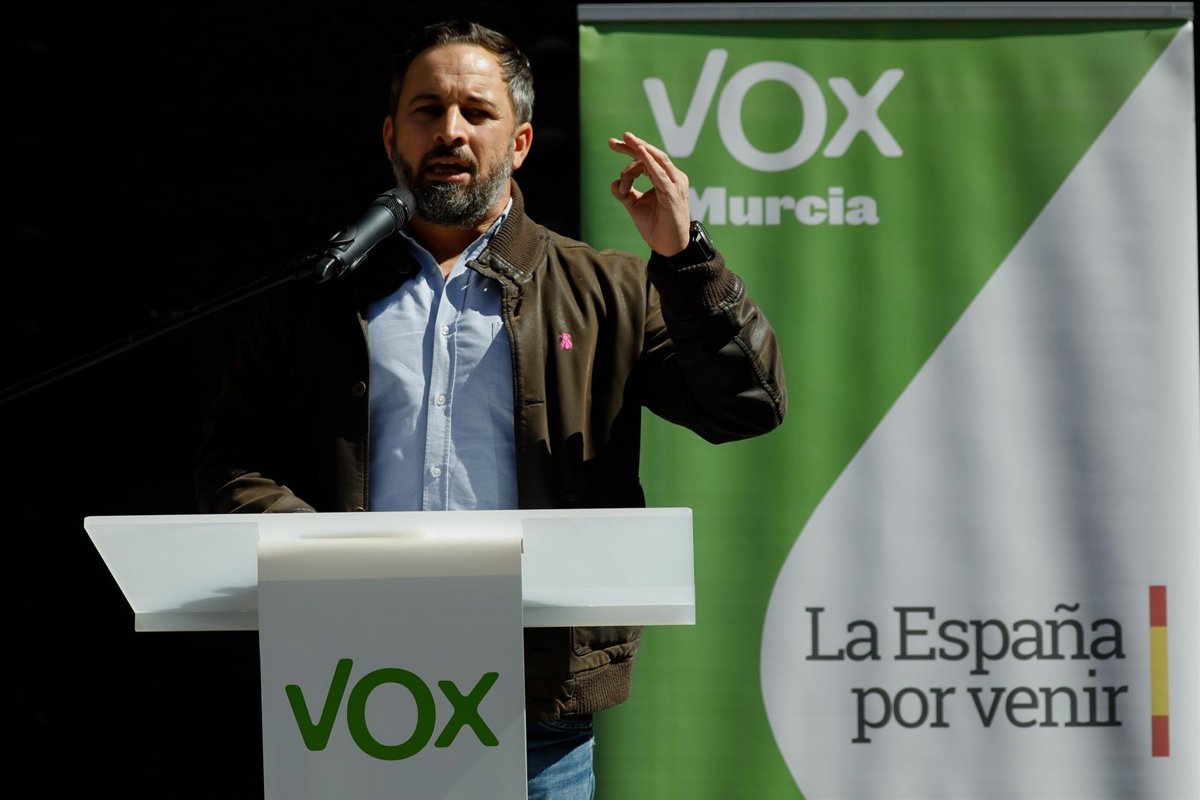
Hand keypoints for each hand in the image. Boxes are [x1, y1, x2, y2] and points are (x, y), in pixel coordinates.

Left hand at [608, 131, 690, 256]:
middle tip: (613, 141)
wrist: (669, 247)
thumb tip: (613, 183)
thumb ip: (625, 193)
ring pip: (657, 160)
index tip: (612, 143)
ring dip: (641, 149)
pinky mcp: (673, 194)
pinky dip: (650, 163)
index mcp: (665, 178)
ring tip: (627, 140)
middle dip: (632, 145)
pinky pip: (660, 175)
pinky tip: (640, 153)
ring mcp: (675, 185)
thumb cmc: (656, 226)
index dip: (629, 150)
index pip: (647, 158)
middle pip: (652, 154)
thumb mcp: (636, 206)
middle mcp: (673, 178)